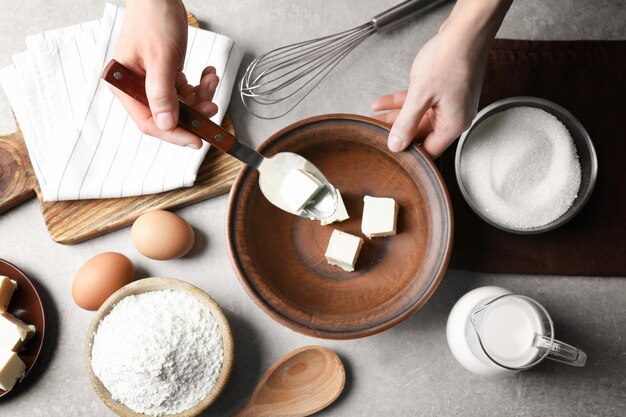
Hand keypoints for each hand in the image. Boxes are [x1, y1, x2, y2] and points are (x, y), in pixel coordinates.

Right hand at [111, 0, 218, 148]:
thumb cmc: (154, 20)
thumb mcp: (160, 59)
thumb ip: (162, 94)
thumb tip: (166, 124)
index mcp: (126, 87)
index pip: (149, 122)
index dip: (174, 134)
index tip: (197, 140)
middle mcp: (137, 88)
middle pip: (168, 116)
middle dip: (193, 113)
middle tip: (211, 107)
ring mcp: (152, 82)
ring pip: (181, 105)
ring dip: (200, 97)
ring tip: (211, 80)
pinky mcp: (166, 75)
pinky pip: (185, 91)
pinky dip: (199, 85)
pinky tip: (207, 73)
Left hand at [372, 0, 511, 157]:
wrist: (466, 31)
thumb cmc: (451, 59)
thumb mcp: (420, 96)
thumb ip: (406, 123)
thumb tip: (396, 145)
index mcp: (454, 124)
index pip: (429, 151)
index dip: (408, 154)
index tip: (389, 154)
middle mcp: (454, 117)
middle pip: (421, 134)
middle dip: (398, 133)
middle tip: (377, 134)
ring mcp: (450, 103)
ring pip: (418, 116)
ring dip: (396, 116)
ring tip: (375, 117)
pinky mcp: (444, 91)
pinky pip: (420, 102)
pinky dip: (402, 102)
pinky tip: (383, 102)